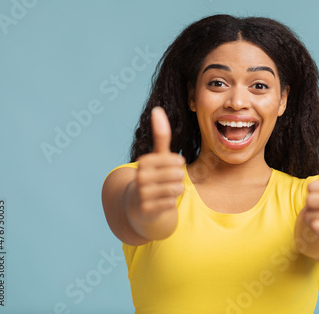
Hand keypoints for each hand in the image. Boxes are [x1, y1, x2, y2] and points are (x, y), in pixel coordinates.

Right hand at [132, 107, 185, 222]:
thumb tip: (157, 109)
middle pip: (178, 175)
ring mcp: (141, 194)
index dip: (179, 166)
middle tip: (169, 182)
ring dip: (176, 191)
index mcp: (143, 162)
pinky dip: (171, 203)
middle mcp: (140, 177)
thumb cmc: (154, 177)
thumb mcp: (158, 156)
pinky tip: (162, 202)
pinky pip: (171, 203)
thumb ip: (160, 135)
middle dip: (178, 179)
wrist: (140, 207)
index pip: (177, 161)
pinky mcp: (146, 210)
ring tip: (165, 191)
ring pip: (176, 189)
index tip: (171, 168)